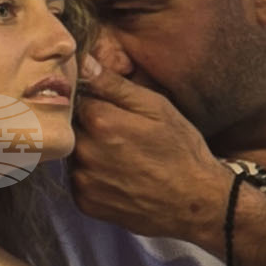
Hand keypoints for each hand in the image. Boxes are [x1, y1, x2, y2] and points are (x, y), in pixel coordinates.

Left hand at [68, 60, 236, 247]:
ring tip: (120, 154)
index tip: (107, 105)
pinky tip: (117, 174)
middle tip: (118, 132)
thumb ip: (115, 85)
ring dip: (88, 150)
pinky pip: (77, 179)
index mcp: (101, 122)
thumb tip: (83, 63)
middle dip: (87, 125)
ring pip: (72, 153)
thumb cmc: (181, 150)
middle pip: (70, 126)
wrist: (195, 203)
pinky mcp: (84, 202)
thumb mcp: (157, 108)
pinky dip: (91, 174)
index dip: (90, 98)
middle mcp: (84, 151)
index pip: (75, 98)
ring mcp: (82, 180)